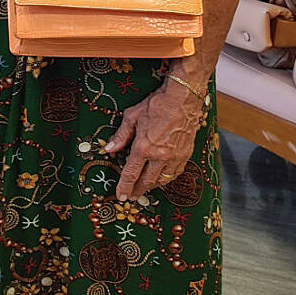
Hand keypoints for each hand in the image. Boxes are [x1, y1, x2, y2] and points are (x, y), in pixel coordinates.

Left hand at [105, 79, 205, 199]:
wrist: (183, 99)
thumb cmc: (156, 105)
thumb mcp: (131, 117)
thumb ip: (121, 136)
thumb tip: (109, 149)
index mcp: (144, 148)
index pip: (131, 174)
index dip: (125, 187)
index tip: (121, 196)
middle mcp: (160, 156)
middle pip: (147, 181)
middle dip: (138, 191)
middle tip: (131, 196)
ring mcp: (175, 156)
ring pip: (163, 180)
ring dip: (152, 186)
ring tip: (144, 188)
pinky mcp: (186, 154)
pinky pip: (175, 173)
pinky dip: (167, 178)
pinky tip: (161, 178)